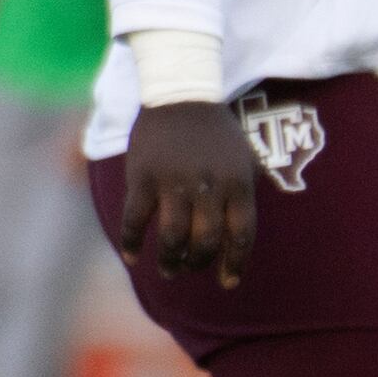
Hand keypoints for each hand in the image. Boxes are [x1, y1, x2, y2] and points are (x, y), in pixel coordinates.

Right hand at [114, 100, 260, 286]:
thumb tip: (241, 240)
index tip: (228, 282)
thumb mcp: (244, 160)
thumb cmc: (216, 133)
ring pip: (173, 236)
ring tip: (169, 269)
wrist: (181, 94)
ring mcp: (173, 181)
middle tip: (190, 268)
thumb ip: (245, 196)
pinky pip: (136, 219)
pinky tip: (133, 256)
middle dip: (198, 262)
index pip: (241, 234)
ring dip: (170, 260)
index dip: (235, 264)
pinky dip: (132, 242)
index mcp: (237, 183)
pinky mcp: (143, 177)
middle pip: (206, 240)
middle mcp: (208, 185)